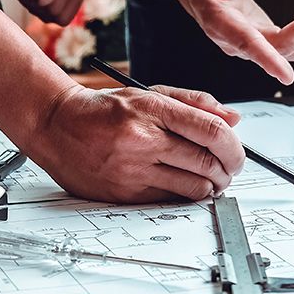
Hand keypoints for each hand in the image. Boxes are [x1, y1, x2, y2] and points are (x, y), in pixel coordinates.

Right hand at [27, 84, 245, 202]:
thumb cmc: (104, 110)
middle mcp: (143, 139)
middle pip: (207, 162)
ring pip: (193, 187)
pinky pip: (169, 200)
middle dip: (228, 170)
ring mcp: (133, 169)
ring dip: (211, 187)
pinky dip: (184, 196)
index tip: (237, 153)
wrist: (56, 125)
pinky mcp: (123, 193)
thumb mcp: (149, 94)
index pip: (211, 130)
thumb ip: (194, 103)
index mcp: (153, 109)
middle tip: (229, 170)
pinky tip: (183, 186)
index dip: (234, 147)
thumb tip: (233, 117)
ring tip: (210, 180)